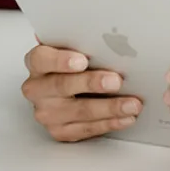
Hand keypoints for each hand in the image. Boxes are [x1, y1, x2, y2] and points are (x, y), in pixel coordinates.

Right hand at [21, 44, 142, 141]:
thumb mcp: (74, 47)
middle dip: (92, 83)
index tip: (82, 60)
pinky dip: (109, 123)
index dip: (61, 60)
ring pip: (79, 111)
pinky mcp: (59, 131)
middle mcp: (37, 89)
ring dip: (109, 108)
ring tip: (132, 104)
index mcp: (37, 62)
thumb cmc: (74, 61)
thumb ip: (84, 43)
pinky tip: (125, 117)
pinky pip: (86, 129)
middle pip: (63, 86)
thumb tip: (113, 39)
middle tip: (116, 81)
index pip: (42, 59)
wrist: (65, 87)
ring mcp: (46, 112)